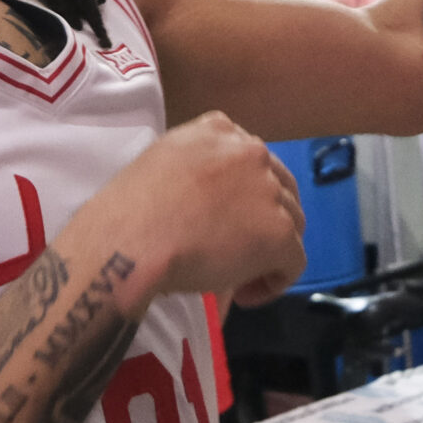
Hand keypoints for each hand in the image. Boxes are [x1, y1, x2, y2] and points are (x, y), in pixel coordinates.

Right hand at [88, 112, 304, 306]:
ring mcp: (269, 191)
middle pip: (280, 188)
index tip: (225, 220)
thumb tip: (206, 203)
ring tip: (240, 275)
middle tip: (238, 249)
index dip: (244, 195)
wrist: (131, 240)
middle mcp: (251, 152)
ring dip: (270, 250)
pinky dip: (275, 282)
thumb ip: (195, 168)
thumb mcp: (161, 163)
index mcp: (219, 129)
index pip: (251, 160)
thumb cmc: (129, 210)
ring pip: (291, 223)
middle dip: (265, 220)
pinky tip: (247, 293)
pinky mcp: (279, 232)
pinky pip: (294, 262)